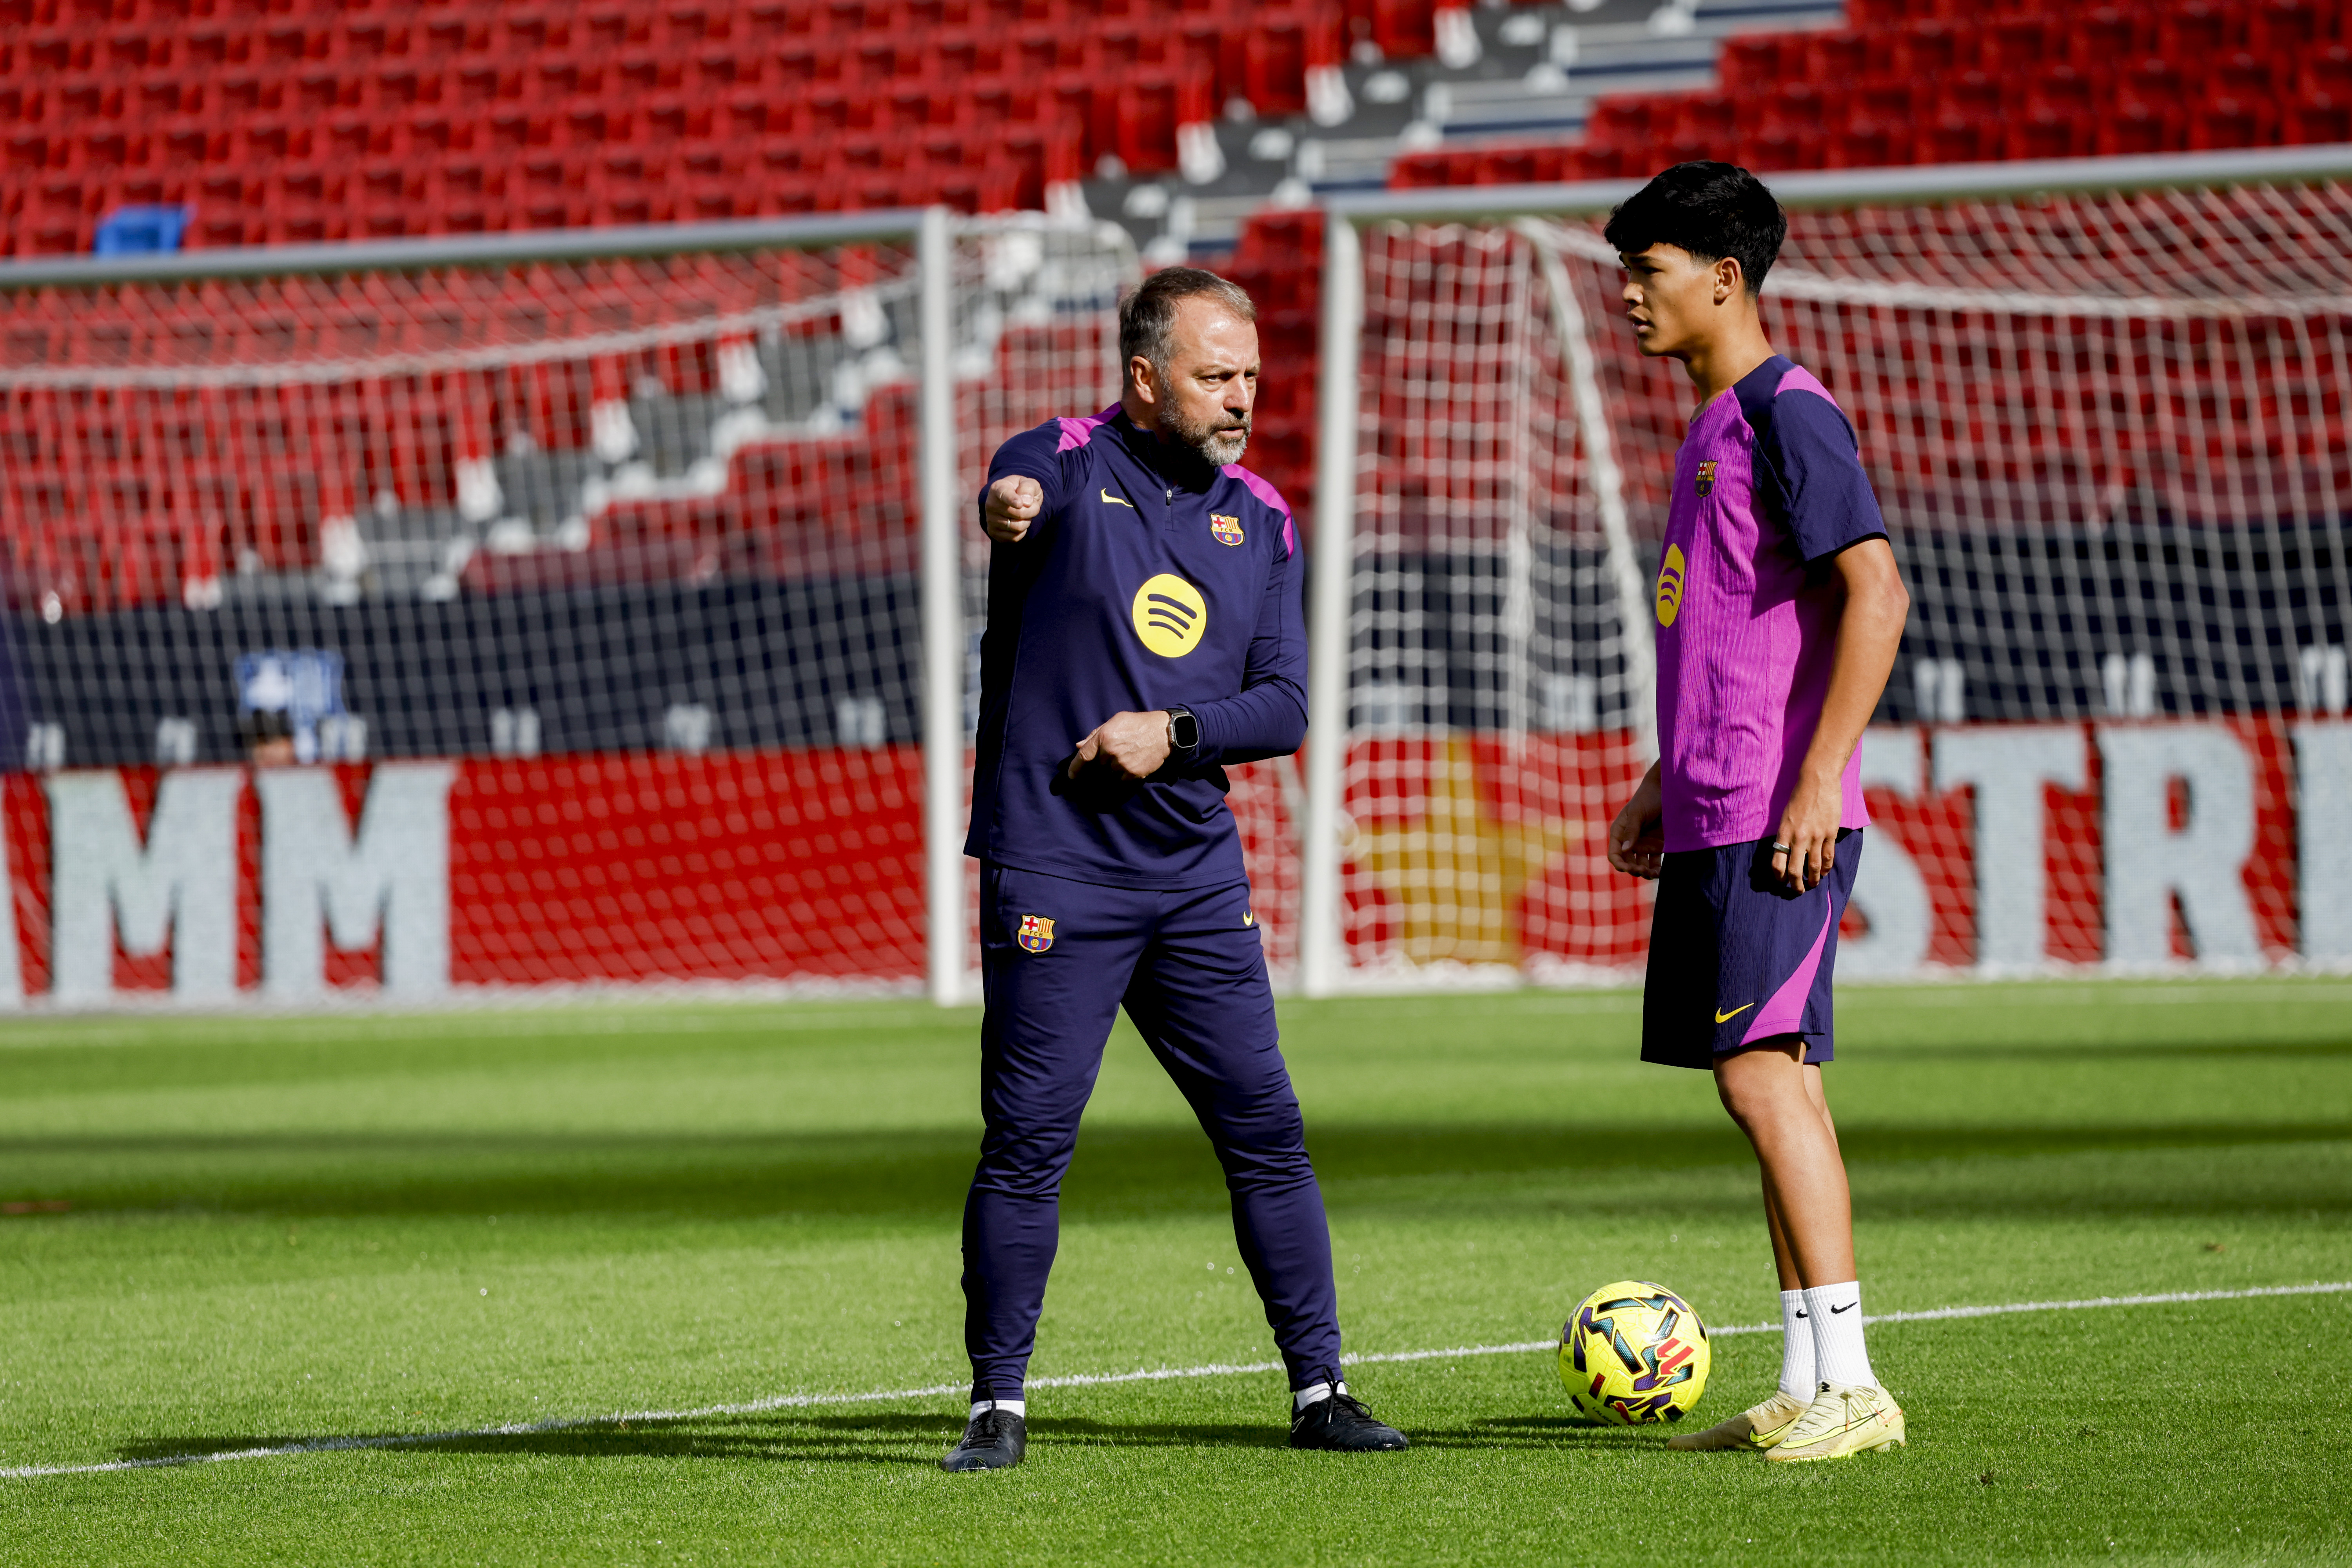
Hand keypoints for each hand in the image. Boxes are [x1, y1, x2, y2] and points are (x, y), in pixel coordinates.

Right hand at [984, 475, 1042, 542]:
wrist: (1011, 502)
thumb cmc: (1021, 491)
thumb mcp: (1028, 483)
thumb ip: (1029, 487)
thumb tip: (1027, 501)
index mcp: (998, 488)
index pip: (1004, 494)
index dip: (1012, 499)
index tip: (1019, 504)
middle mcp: (991, 504)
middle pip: (1019, 514)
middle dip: (1032, 511)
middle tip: (1033, 507)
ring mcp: (990, 519)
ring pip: (1017, 527)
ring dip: (1027, 521)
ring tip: (1024, 514)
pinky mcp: (993, 532)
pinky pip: (1014, 538)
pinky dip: (1022, 532)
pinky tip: (1018, 523)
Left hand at [1068, 710, 1171, 780]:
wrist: (1164, 733)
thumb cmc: (1138, 724)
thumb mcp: (1115, 721)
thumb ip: (1095, 734)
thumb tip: (1079, 746)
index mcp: (1104, 737)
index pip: (1084, 757)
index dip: (1075, 768)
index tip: (1071, 776)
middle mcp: (1111, 752)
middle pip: (1097, 767)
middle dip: (1100, 765)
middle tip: (1111, 758)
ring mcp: (1122, 765)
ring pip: (1108, 775)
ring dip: (1111, 771)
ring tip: (1124, 759)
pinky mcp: (1133, 774)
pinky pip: (1120, 780)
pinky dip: (1122, 776)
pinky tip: (1131, 764)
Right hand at [1606, 763, 1665, 879]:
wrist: (1668, 790)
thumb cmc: (1648, 798)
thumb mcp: (1637, 813)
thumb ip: (1631, 831)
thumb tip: (1624, 850)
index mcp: (1620, 832)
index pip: (1615, 854)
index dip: (1619, 864)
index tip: (1628, 869)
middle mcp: (1630, 840)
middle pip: (1628, 862)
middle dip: (1634, 869)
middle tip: (1643, 871)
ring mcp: (1644, 844)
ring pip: (1641, 865)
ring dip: (1645, 872)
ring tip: (1654, 875)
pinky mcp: (1657, 845)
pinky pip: (1654, 862)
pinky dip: (1656, 869)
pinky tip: (1660, 873)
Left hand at [1770, 769, 1841, 891]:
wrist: (1817, 780)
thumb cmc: (1798, 796)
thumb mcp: (1785, 816)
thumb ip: (1785, 834)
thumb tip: (1784, 852)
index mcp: (1784, 833)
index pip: (1777, 862)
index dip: (1778, 876)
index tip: (1780, 881)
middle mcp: (1799, 837)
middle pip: (1796, 870)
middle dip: (1796, 885)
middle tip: (1797, 891)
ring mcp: (1816, 836)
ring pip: (1814, 866)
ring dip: (1813, 879)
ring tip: (1812, 885)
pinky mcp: (1830, 833)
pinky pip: (1828, 856)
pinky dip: (1826, 867)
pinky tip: (1824, 872)